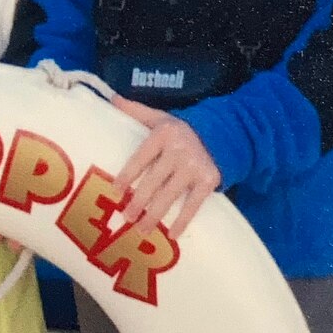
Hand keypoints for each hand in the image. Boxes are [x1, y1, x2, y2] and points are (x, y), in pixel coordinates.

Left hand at [110, 95, 220, 239]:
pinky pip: (193, 205)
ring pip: (170, 195)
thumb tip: (111, 97)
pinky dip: (183, 221)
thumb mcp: (159, 117)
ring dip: (155, 215)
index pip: (141, 157)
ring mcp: (195, 167)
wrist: (221, 134)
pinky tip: (173, 235)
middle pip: (154, 181)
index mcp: (163, 134)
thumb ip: (135, 110)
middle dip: (138, 201)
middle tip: (125, 217)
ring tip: (141, 230)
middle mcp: (179, 150)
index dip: (127, 175)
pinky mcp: (209, 180)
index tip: (116, 190)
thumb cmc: (181, 130)